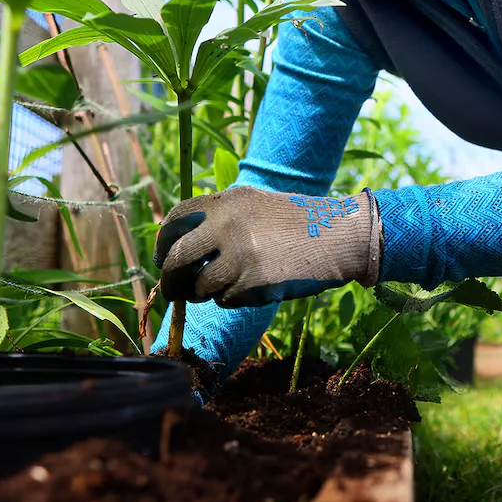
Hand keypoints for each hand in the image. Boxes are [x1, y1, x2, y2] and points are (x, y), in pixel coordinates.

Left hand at [154, 186, 381, 307]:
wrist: (338, 236)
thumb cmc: (296, 223)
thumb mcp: (255, 205)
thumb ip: (219, 218)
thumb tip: (178, 248)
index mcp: (226, 202)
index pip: (175, 220)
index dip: (162, 243)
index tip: (163, 257)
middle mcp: (227, 225)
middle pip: (176, 259)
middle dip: (169, 280)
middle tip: (172, 291)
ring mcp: (240, 255)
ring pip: (200, 286)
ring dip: (205, 293)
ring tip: (227, 286)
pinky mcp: (254, 283)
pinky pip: (225, 300)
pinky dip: (232, 299)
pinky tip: (253, 287)